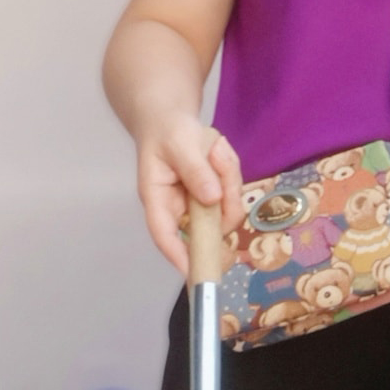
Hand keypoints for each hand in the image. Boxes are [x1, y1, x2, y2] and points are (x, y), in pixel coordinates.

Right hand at [135, 113, 244, 275]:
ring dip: (228, 177)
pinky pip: (232, 192)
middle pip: (208, 223)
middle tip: (220, 157)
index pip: (164, 234)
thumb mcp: (179, 144)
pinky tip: (218, 150)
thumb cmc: (166, 131)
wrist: (170, 119)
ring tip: (215, 148)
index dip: (179, 255)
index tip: (197, 270)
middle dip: (223, 196)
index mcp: (157, 198)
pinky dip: (231, 170)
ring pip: (226, 207)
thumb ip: (195, 170)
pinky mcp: (213, 195)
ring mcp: (198, 203)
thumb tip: (212, 199)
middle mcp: (178, 208)